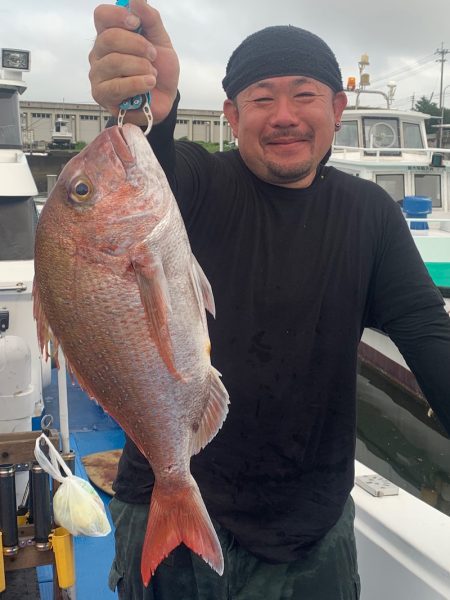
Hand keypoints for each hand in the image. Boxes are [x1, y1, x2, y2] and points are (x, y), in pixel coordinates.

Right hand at [89, 0, 179, 125]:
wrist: (165, 98)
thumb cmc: (159, 70)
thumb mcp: (161, 41)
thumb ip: (150, 19)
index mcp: (109, 35)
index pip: (101, 15)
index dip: (118, 16)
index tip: (137, 23)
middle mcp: (99, 53)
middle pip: (109, 38)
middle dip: (138, 45)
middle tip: (153, 56)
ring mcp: (97, 74)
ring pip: (114, 62)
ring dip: (141, 67)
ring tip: (153, 74)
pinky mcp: (101, 95)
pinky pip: (117, 86)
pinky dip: (137, 83)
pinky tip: (149, 84)